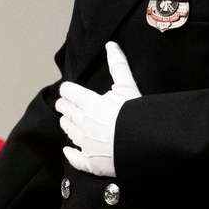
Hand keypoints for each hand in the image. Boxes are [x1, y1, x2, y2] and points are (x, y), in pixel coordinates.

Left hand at [55, 42, 139, 176]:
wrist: (145, 144)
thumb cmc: (136, 113)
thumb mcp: (128, 85)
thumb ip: (117, 65)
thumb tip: (110, 45)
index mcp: (88, 103)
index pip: (69, 93)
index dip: (68, 91)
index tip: (67, 90)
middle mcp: (82, 123)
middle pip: (66, 112)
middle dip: (65, 107)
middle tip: (63, 105)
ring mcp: (85, 144)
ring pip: (69, 132)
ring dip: (67, 124)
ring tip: (67, 121)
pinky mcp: (91, 163)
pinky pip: (75, 158)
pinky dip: (70, 154)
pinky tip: (67, 150)